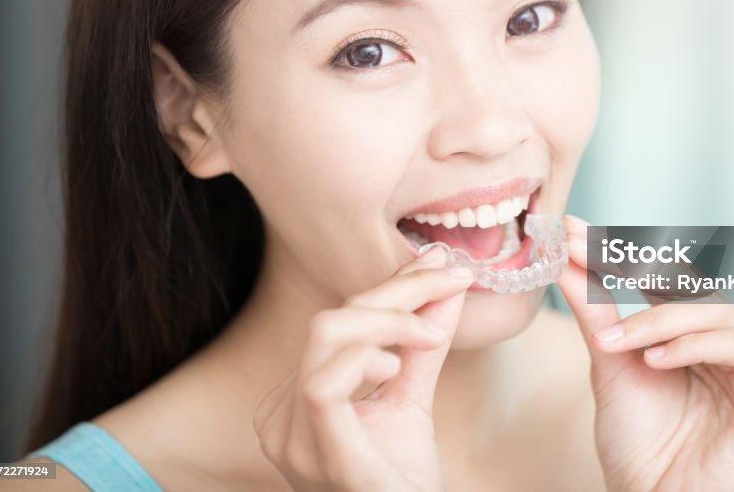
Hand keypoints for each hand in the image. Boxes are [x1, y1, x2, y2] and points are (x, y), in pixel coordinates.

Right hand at [252, 246, 472, 490]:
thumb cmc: (401, 482)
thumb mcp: (412, 399)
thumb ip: (423, 344)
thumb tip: (447, 281)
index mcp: (296, 399)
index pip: (338, 322)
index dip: (392, 286)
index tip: (442, 264)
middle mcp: (282, 416)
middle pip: (330, 320)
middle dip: (394, 291)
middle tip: (451, 281)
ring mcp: (291, 439)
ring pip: (325, 338)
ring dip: (387, 321)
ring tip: (430, 335)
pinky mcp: (318, 455)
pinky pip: (324, 386)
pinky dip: (364, 359)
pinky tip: (394, 366)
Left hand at [557, 215, 733, 491]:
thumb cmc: (637, 443)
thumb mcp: (610, 363)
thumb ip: (597, 310)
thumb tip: (566, 258)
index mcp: (702, 337)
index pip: (669, 279)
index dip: (623, 253)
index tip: (572, 231)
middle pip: (695, 287)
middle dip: (635, 268)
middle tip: (583, 257)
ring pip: (717, 313)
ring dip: (660, 320)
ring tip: (617, 343)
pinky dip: (693, 345)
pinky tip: (654, 361)